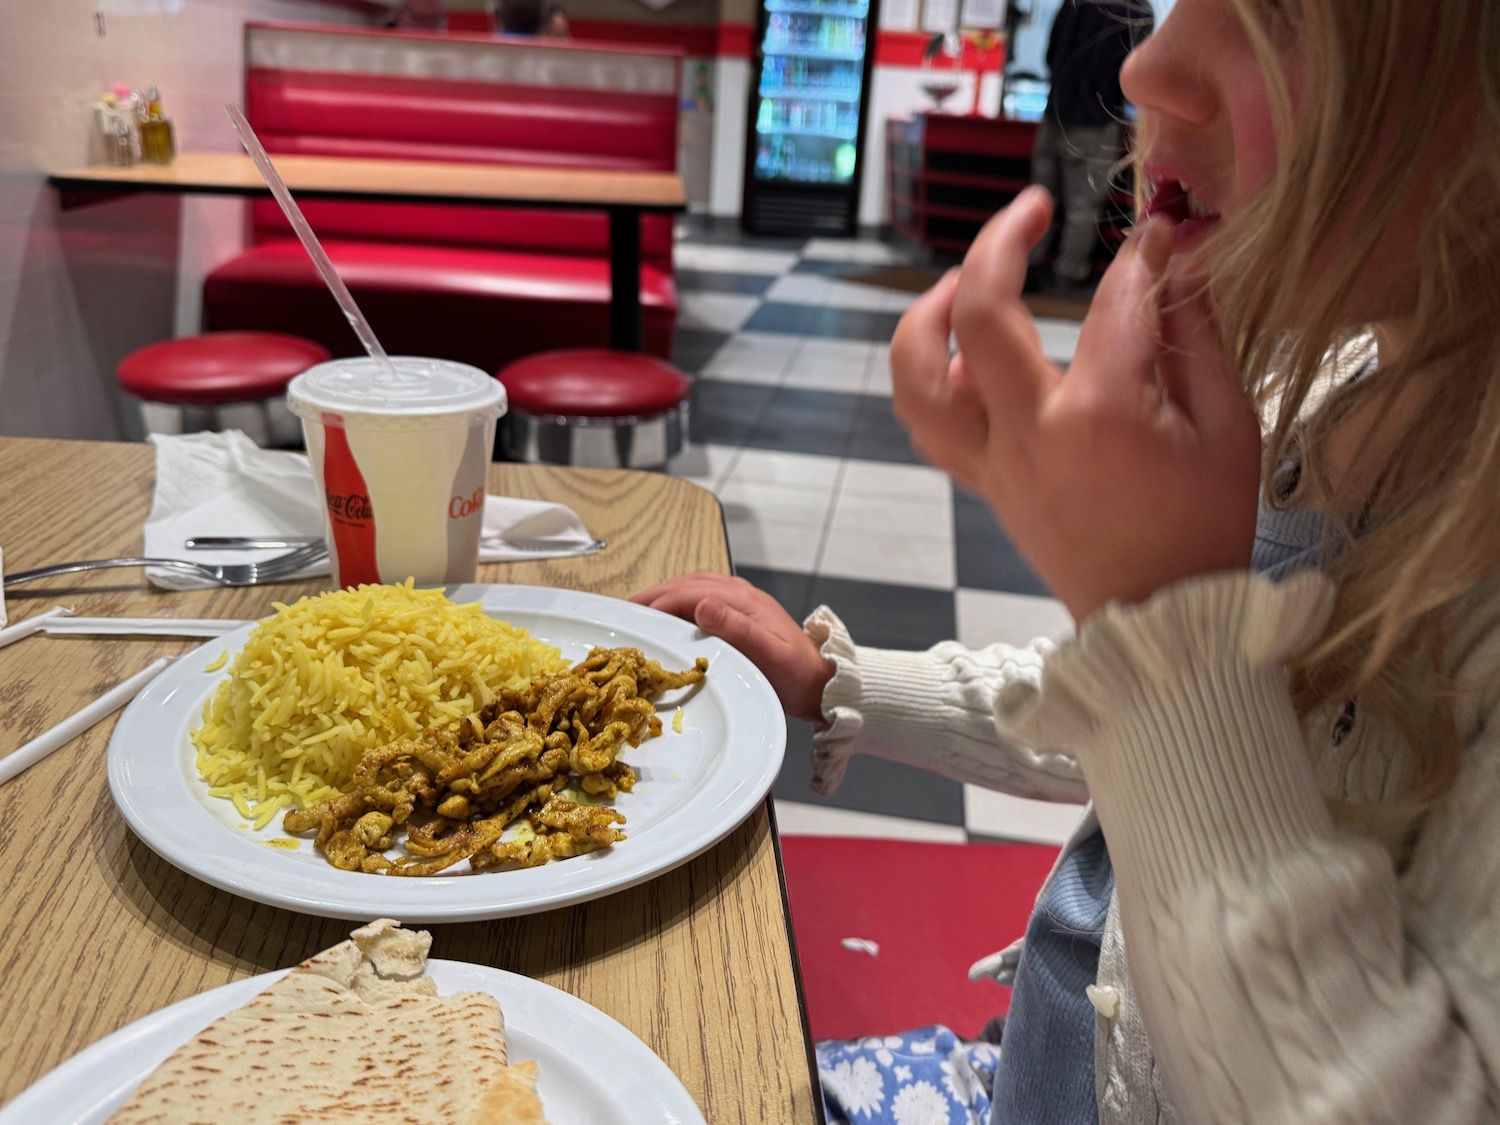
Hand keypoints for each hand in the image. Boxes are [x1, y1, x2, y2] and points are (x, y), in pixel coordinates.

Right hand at [631, 572, 833, 723]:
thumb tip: (702, 605)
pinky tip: (671, 612)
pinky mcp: (743, 610)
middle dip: (655, 596)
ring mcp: (743, 600)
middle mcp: (741, 594)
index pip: (690, 593)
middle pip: (688, 584)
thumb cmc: (795, 675)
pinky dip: (681, 599)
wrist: (822, 682)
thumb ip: (738, 629)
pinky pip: (704, 594)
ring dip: (666, 595)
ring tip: (641, 610)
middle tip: (626, 611)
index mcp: (743, 601)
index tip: (633, 616)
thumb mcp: (769, 656)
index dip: (659, 603)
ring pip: (695, 586)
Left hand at [890, 186, 1262, 622]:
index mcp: (1103, 414)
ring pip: (917, 375)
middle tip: (1032, 206)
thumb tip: (1174, 260)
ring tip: (962, 282)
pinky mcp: (983, 481)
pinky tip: (962, 352)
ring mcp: (995, 460)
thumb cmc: (1204, 527)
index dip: (1143, 253)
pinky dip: (928, 375)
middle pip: (976, 312)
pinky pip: (927, 420)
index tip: (1161, 233)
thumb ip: (1196, 335)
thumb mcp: (1231, 428)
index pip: (1115, 299)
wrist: (1159, 621)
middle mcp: (1031, 431)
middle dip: (998, 240)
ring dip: (927, 314)